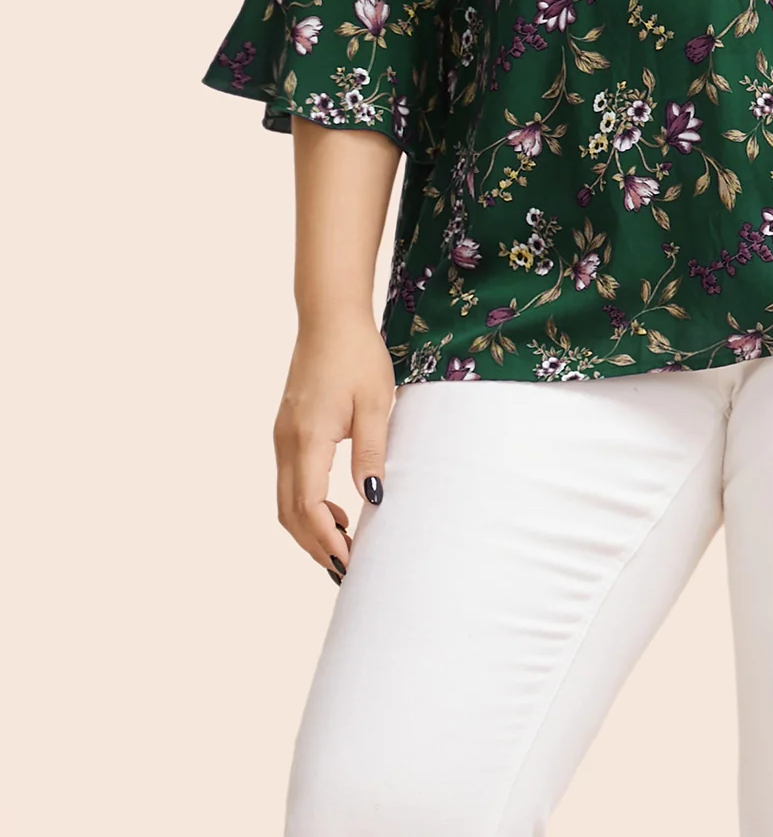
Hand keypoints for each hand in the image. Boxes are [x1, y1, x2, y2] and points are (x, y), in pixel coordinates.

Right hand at [274, 314, 394, 581]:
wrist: (329, 319)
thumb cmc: (357, 356)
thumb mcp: (374, 404)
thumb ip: (370, 452)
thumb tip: (372, 498)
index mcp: (307, 439)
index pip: (308, 507)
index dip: (327, 540)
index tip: (350, 563)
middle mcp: (286, 443)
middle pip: (289, 512)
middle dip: (315, 545)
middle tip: (347, 569)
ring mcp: (282, 437)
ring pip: (285, 500)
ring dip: (309, 528)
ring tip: (344, 546)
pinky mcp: (287, 432)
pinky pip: (289, 481)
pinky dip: (306, 506)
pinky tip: (336, 511)